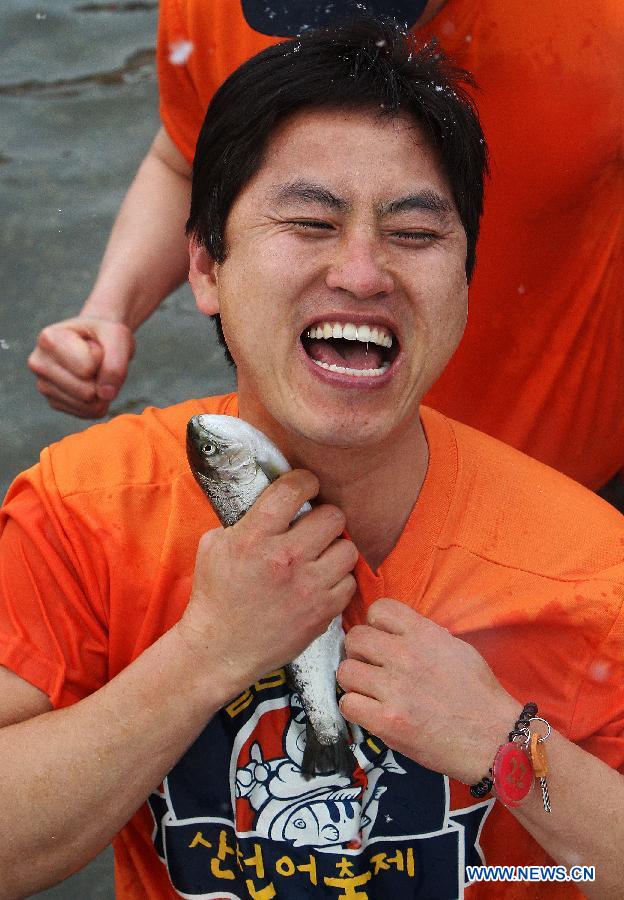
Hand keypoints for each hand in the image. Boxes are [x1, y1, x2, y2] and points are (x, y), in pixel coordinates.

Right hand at [28, 316, 134, 417]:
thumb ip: (116, 364)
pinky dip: (99, 401)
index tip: (95, 345)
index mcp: (49, 339)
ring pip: (88, 406)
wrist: (96, 339)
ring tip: (92, 369)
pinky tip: (89, 382)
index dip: (102, 358)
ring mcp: (43, 386)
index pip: (88, 369)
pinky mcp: (54, 403)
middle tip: (96, 360)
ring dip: (101, 390)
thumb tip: (106, 395)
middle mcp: (39, 364)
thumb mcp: (118, 337)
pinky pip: (88, 413)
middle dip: (102, 378)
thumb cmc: (104, 334)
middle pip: (86, 392)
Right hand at [177, 469, 358, 695]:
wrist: (221, 649)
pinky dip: (338, 580)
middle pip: (332, 516)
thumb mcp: (215, 545)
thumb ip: (246, 519)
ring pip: (348, 548)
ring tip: (321, 555)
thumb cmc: (216, 595)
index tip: (306, 486)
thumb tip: (274, 498)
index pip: (293, 489)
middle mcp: (285, 559)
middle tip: (314, 526)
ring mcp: (308, 587)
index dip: (305, 481)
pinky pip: (350, 581)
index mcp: (254, 538)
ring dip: (335, 548)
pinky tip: (321, 581)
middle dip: (324, 517)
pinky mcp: (323, 612)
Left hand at [337, 598, 518, 782]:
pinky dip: (355, 708)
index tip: (381, 637)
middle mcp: (405, 657)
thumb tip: (399, 632)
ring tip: (368, 690)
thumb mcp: (458, 649)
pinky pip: (347, 704)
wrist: (493, 739)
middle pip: (355, 638)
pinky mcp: (387, 722)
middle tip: (370, 666)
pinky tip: (370, 711)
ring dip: (354, 681)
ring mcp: (394, 690)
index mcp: (424, 635)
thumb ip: (425, 636)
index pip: (379, 609)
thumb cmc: (480, 695)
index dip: (375, 623)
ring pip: (346, 671)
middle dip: (359, 651)